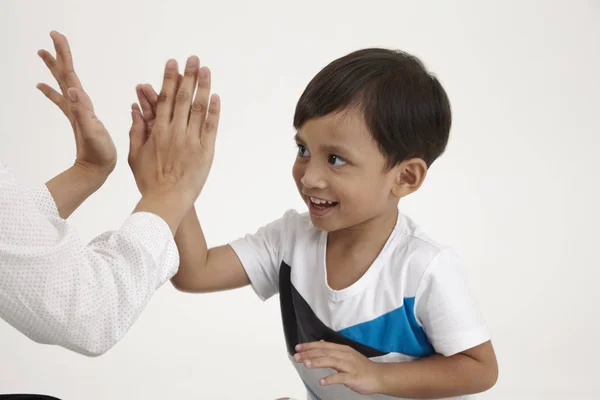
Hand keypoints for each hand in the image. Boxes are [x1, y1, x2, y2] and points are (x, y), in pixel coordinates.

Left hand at [37, 31, 116, 180]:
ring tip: (45, 53)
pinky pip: (65, 100)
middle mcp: (76, 105)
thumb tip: (72, 90)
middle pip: (65, 75)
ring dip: (56, 68)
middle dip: (59, 55)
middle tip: (53, 36)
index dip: (64, 55)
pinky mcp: (80, 119)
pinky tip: (42, 86)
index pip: (70, 74)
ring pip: (65, 84)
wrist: (95, 170)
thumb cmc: (98, 154)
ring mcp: (77, 112)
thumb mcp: (93, 131)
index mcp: (80, 104)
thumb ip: (82, 111)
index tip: (57, 37)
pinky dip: (53, 91)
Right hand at [128, 56, 219, 208]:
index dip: (169, 79)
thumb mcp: (135, 155)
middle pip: (183, 98)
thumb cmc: (149, 180)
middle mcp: (175, 132)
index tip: (173, 64)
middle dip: (188, 76)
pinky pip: (210, 127)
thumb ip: (136, 130)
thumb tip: (135, 109)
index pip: (164, 98)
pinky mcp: (205, 151)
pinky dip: (213, 111)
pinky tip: (215, 96)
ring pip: (198, 108)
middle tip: (193, 59)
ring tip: (206, 70)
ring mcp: (191, 140)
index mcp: (157, 131)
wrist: (166, 200)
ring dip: (202, 87)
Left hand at [294, 341, 383, 394]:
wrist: (379, 376)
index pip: (323, 346)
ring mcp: (349, 366)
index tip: (298, 348)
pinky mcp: (353, 377)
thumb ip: (333, 350)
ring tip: (306, 364)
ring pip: (331, 362)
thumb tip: (320, 344)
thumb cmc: (362, 367)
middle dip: (309, 354)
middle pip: (325, 352)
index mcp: (342, 349)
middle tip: (296, 356)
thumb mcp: (346, 355)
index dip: (310, 346)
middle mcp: (345, 355)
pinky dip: (331, 379)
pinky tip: (322, 381)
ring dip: (317, 362)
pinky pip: (341, 378)